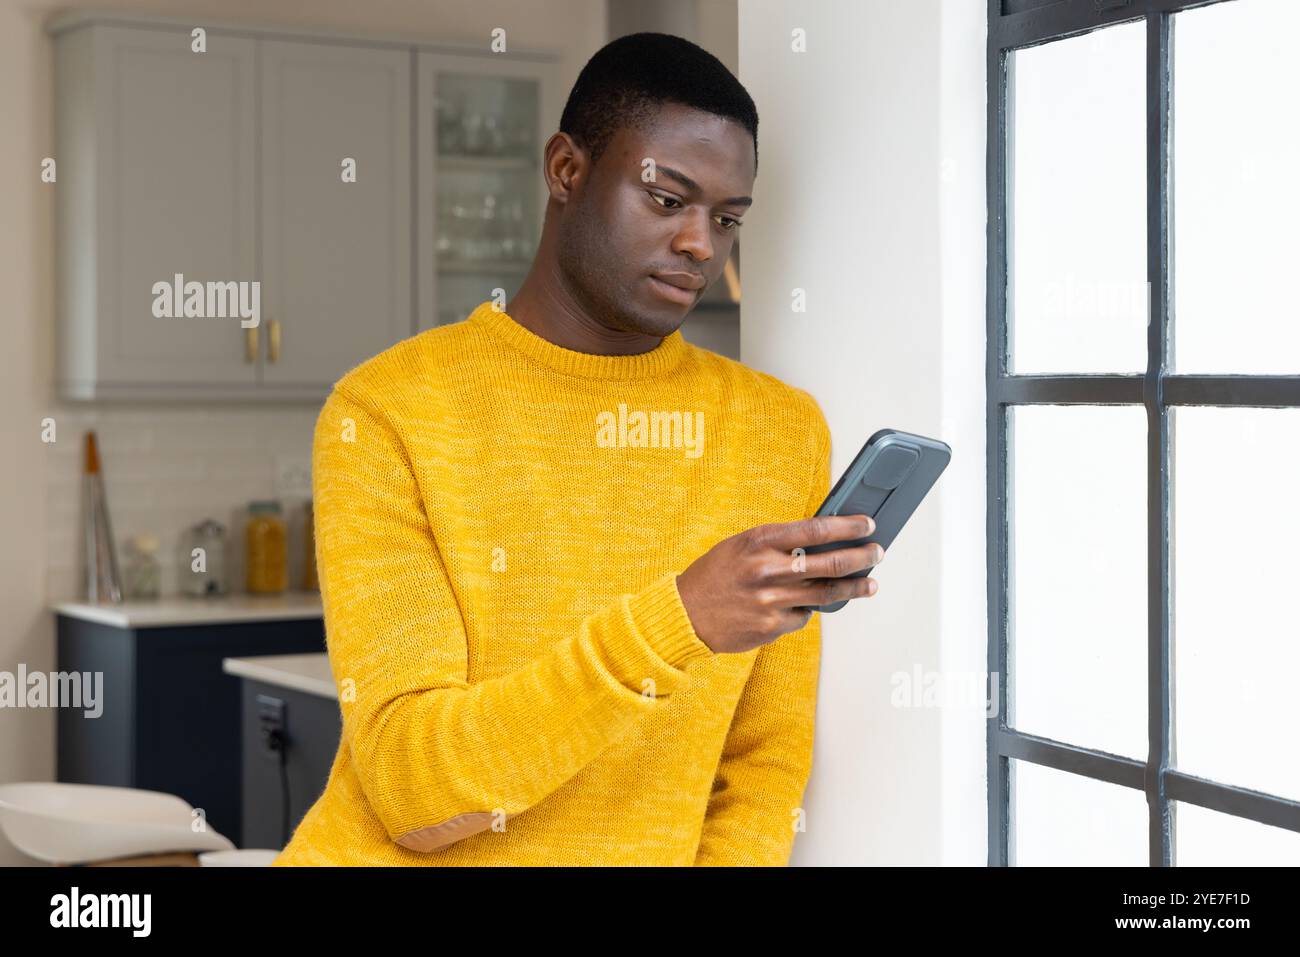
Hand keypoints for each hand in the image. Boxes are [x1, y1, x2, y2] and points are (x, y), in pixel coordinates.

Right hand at [676, 514, 883, 654]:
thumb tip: (823, 540)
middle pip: (830, 562)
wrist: (684, 613)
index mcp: (759, 541)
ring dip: (854, 588)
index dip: (848, 526)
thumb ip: (778, 543)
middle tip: (877, 553)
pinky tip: (802, 603)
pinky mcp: (772, 626)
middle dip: (861, 557)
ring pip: (826, 593)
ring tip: (871, 584)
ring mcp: (771, 600)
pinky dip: (806, 608)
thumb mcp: (742, 545)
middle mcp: (767, 570)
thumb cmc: (715, 574)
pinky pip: (803, 616)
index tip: (868, 525)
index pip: (816, 529)